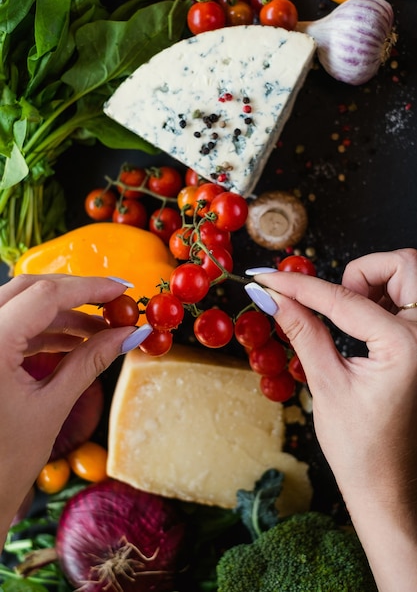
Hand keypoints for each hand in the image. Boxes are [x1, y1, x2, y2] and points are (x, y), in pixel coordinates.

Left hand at [0, 274, 150, 543]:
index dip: (89, 288)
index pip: (45, 296)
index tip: (122, 291)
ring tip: (100, 330)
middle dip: (75, 293)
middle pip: (28, 289)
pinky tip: (73, 342)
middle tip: (113, 302)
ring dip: (60, 313)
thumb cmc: (3, 464)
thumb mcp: (52, 406)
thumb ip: (91, 360)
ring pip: (18, 304)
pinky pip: (10, 326)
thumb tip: (129, 334)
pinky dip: (42, 330)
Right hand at [246, 249, 416, 590]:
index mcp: (407, 348)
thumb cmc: (361, 448)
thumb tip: (271, 297)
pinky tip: (364, 329)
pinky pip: (409, 300)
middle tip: (334, 301)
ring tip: (349, 322)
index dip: (299, 286)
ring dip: (375, 285)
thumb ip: (302, 331)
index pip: (344, 300)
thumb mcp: (327, 385)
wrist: (389, 487)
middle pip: (403, 265)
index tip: (269, 277)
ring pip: (410, 276)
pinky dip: (384, 300)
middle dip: (361, 273)